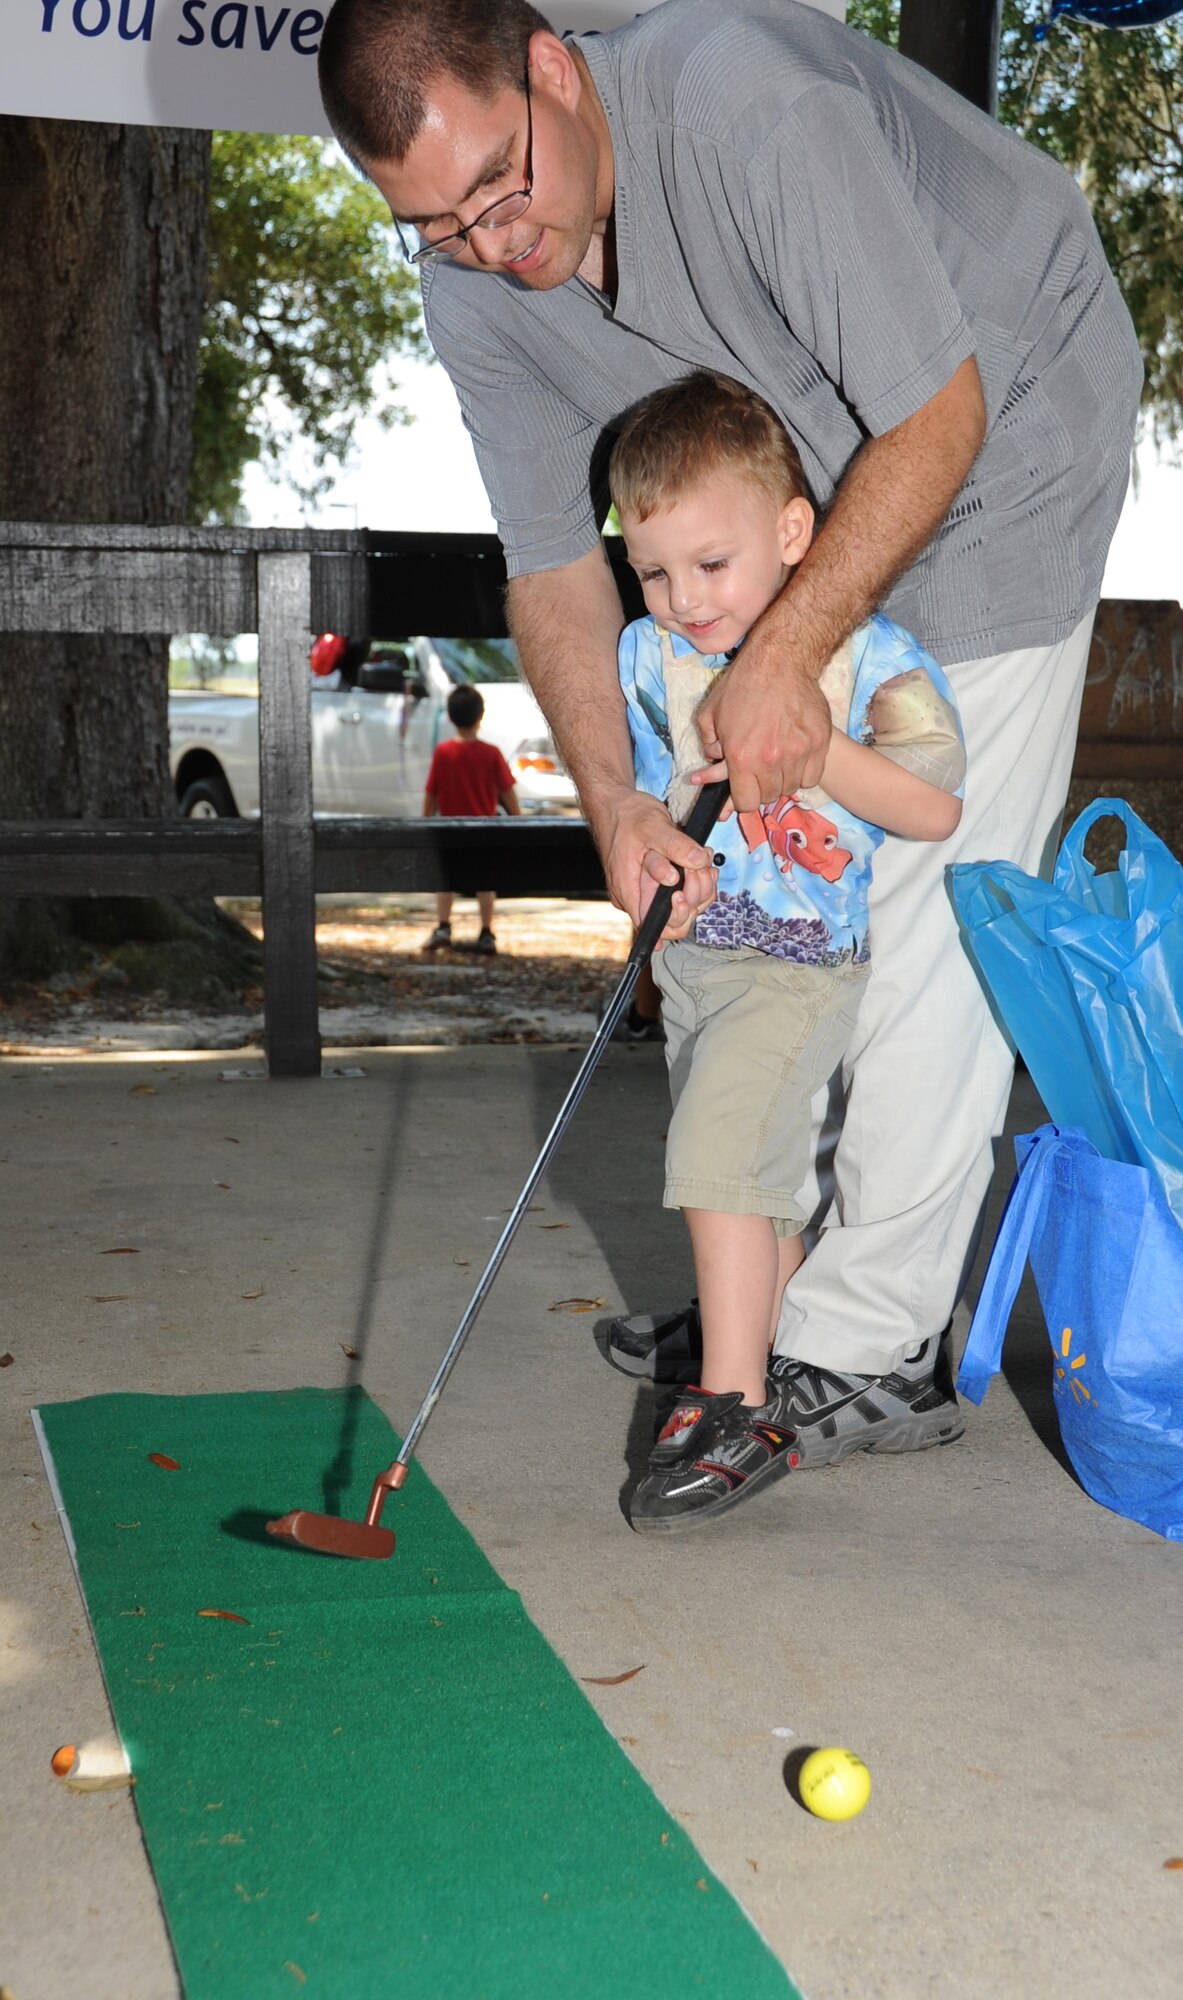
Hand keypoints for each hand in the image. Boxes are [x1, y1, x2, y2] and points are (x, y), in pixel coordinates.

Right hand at [590, 785, 718, 939]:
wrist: (616, 805)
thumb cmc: (627, 816)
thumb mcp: (653, 825)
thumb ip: (676, 845)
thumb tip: (698, 861)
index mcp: (628, 889)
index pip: (654, 925)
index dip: (676, 914)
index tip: (684, 889)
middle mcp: (634, 896)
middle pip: (672, 921)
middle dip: (694, 897)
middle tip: (699, 869)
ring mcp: (645, 892)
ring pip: (681, 909)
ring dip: (699, 888)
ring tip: (701, 861)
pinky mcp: (656, 885)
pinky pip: (680, 895)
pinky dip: (695, 882)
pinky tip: (698, 864)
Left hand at [696, 648, 831, 810]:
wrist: (780, 660)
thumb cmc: (742, 684)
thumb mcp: (710, 714)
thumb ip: (709, 746)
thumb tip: (712, 764)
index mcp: (742, 757)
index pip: (746, 803)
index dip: (742, 798)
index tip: (744, 788)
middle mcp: (771, 760)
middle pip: (769, 797)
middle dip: (761, 787)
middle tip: (760, 771)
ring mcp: (799, 753)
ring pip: (791, 788)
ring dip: (783, 780)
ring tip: (777, 761)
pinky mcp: (819, 743)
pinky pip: (812, 777)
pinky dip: (803, 773)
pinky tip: (795, 758)